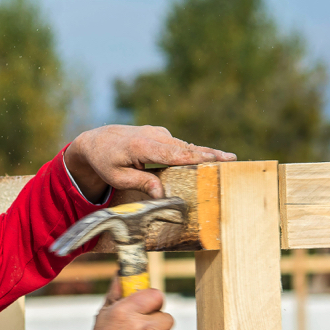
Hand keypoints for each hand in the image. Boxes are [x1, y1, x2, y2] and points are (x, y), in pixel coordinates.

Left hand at [64, 125, 235, 201]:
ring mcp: (158, 133)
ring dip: (205, 153)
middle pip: (186, 147)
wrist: (96, 140)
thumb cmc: (105, 161)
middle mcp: (154, 136)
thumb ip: (140, 183)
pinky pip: (179, 146)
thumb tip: (162, 195)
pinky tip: (209, 159)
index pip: (175, 153)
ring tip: (227, 160)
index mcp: (143, 146)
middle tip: (232, 159)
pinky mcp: (160, 136)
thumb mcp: (117, 177)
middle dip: (209, 154)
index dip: (197, 157)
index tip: (216, 159)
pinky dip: (194, 152)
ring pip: (185, 146)